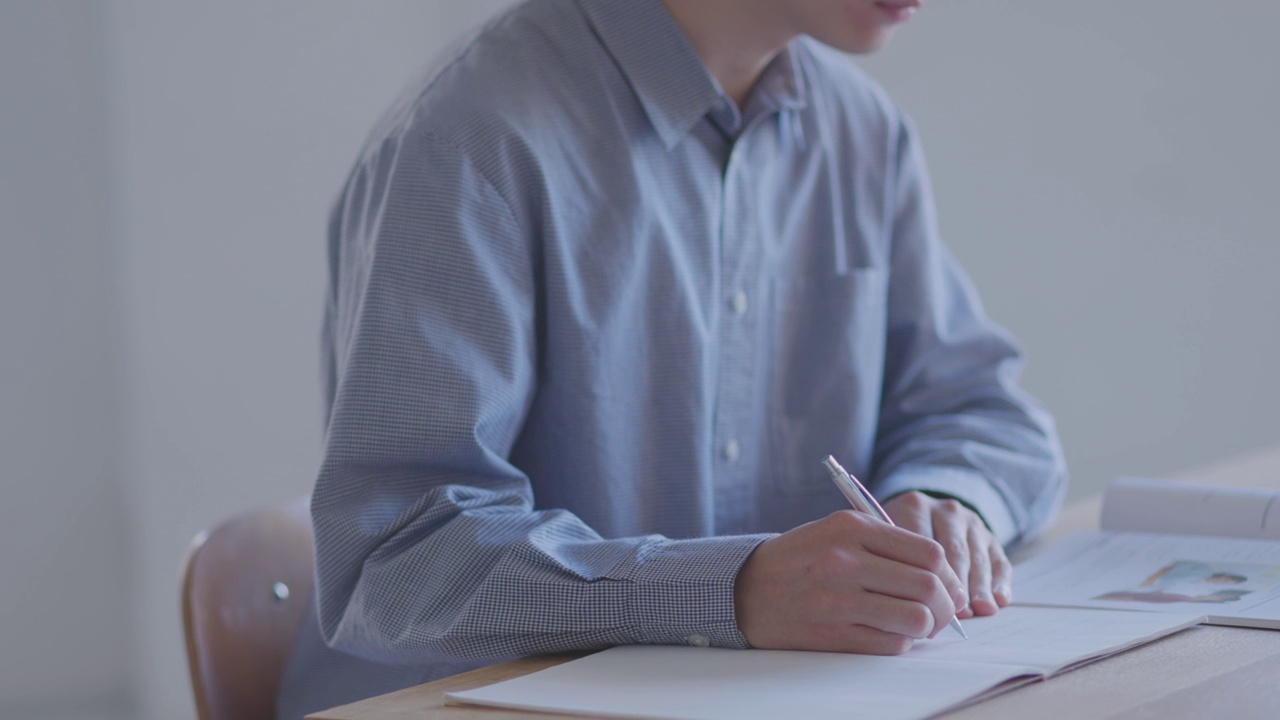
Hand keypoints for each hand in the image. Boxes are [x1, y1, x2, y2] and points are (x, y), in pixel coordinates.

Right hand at [734, 510, 965, 654]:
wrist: (743, 589)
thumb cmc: (799, 560)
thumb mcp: (836, 532)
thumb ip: (885, 544)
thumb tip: (942, 576)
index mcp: (851, 528)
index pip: (928, 552)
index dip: (949, 575)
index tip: (947, 588)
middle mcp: (845, 560)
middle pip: (928, 586)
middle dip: (944, 606)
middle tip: (940, 613)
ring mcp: (838, 599)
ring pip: (915, 618)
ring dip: (925, 628)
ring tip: (916, 626)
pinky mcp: (831, 633)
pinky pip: (890, 644)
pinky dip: (900, 643)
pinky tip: (889, 635)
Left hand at [882, 491, 1010, 618]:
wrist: (924, 516)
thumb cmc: (896, 539)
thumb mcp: (885, 538)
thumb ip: (892, 560)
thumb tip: (906, 602)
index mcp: (914, 507)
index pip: (922, 542)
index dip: (927, 574)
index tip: (927, 601)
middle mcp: (946, 511)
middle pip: (954, 551)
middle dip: (956, 584)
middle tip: (956, 612)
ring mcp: (971, 523)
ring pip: (977, 557)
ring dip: (980, 586)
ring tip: (980, 610)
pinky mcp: (990, 537)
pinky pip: (998, 560)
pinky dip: (1000, 582)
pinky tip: (999, 600)